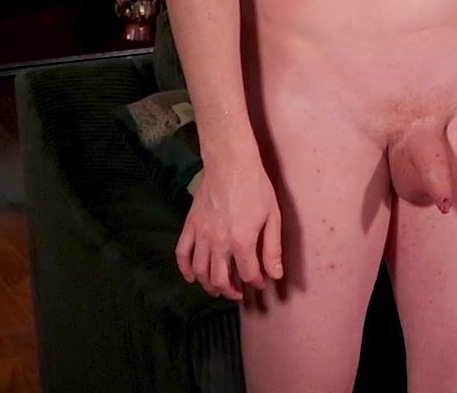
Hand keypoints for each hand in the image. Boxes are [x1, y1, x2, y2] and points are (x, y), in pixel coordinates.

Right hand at [175, 157, 281, 300]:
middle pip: (220, 280)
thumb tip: (275, 274)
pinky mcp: (190, 226)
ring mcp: (201, 235)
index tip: (261, 282)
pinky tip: (192, 276)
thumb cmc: (256, 188)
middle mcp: (218, 243)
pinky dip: (184, 269)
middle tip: (238, 292)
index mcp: (241, 242)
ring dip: (208, 285)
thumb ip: (272, 248)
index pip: (248, 274)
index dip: (256, 282)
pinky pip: (182, 254)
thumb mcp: (272, 217)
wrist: (230, 164)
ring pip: (199, 271)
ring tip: (217, 288)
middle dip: (230, 291)